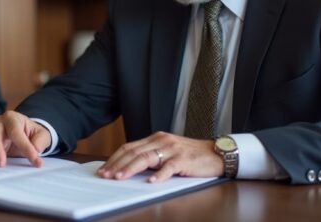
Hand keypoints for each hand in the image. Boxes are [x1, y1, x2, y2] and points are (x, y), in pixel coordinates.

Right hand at [0, 110, 51, 167]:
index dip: (24, 146)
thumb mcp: (42, 134)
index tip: (33, 158)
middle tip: (2, 164)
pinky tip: (1, 163)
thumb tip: (36, 149)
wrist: (23, 134)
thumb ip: (41, 141)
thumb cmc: (32, 133)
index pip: (16, 132)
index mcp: (12, 118)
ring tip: (3, 166)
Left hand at [97, 132, 223, 182]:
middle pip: (134, 152)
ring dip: (130, 169)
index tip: (104, 169)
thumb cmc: (191, 156)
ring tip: (120, 178)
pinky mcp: (184, 159)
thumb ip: (151, 156)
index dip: (115, 158)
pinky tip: (151, 182)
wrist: (216, 153)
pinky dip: (159, 175)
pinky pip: (169, 167)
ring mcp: (173, 149)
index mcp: (156, 138)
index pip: (130, 147)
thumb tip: (129, 168)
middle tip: (106, 175)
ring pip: (146, 158)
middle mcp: (162, 140)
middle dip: (117, 164)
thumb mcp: (167, 152)